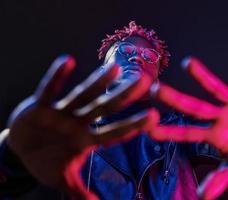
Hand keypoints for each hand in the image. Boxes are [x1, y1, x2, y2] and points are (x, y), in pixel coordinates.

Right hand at [7, 56, 158, 199]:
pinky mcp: (40, 106)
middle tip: (142, 81)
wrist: (21, 152)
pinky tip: (67, 62)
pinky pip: (49, 90)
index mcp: (87, 139)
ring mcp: (62, 112)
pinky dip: (56, 77)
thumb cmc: (48, 162)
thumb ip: (81, 192)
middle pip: (104, 107)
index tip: (154, 117)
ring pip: (82, 95)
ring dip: (96, 83)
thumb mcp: (64, 179)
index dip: (133, 125)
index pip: (115, 132)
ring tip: (113, 69)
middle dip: (122, 96)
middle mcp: (79, 122)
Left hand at [148, 47, 227, 198]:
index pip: (187, 132)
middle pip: (194, 107)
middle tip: (154, 89)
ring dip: (203, 77)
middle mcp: (220, 117)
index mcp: (215, 135)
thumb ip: (220, 179)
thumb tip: (201, 197)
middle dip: (175, 100)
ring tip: (188, 63)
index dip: (168, 131)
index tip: (147, 128)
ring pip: (216, 89)